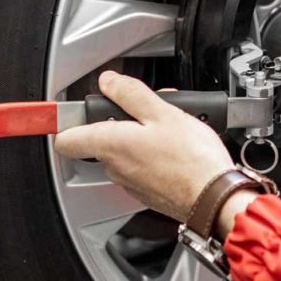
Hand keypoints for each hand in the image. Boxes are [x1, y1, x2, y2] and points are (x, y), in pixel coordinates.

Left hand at [53, 71, 235, 222]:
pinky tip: (177, 147)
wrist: (214, 198)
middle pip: (102, 138)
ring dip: (142, 136)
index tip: (78, 110)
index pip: (66, 138)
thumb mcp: (163, 112)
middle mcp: (114, 167)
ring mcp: (130, 182)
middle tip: (149, 110)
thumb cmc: (191, 159)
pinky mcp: (148, 191)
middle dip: (123, 120)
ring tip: (171, 127)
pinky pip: (142, 166)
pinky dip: (154, 154)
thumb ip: (131, 94)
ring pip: (125, 151)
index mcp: (110, 145)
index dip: (71, 120)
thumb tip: (109, 82)